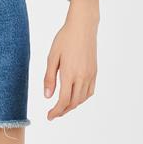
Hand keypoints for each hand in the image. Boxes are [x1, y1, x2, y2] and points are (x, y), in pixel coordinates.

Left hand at [44, 0, 98, 119]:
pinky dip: (82, 98)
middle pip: (74, 103)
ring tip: (62, 106)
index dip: (56, 111)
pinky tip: (75, 96)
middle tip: (53, 113)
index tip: (49, 117)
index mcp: (70, 74)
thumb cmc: (65, 38)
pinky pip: (90, 91)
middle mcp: (82, 77)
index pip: (63, 101)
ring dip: (72, 105)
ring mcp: (90, 75)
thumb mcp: (52, 56)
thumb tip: (47, 97)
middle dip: (63, 111)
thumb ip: (49, 77)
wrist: (83, 26)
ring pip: (82, 99)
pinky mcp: (95, 72)